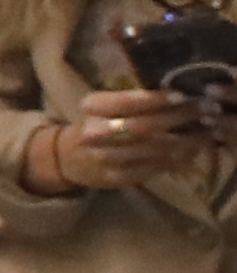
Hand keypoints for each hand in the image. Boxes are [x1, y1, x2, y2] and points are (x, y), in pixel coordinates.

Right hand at [28, 78, 215, 201]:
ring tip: (205, 132)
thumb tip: (178, 95)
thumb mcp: (103, 106)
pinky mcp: (117, 178)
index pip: (126, 103)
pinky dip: (177, 160)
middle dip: (178, 118)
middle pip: (143, 126)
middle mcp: (95, 133)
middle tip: (205, 112)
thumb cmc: (94, 124)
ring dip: (185, 141)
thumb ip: (132, 101)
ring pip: (152, 149)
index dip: (155, 100)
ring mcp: (106, 158)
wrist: (68, 158)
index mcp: (91, 108)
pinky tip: (192, 152)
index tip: (182, 96)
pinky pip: (153, 168)